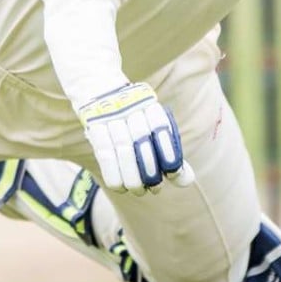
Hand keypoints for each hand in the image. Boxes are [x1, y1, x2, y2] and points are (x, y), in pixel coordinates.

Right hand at [77, 83, 195, 194]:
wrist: (100, 90)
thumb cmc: (134, 121)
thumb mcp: (154, 131)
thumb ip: (170, 155)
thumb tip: (186, 180)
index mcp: (148, 103)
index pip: (160, 126)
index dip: (168, 151)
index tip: (173, 172)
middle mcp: (129, 106)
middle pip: (140, 137)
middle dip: (149, 167)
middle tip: (155, 188)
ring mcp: (110, 114)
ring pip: (122, 147)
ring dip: (131, 175)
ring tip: (139, 191)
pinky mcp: (93, 124)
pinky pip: (103, 152)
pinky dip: (112, 173)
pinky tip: (120, 187)